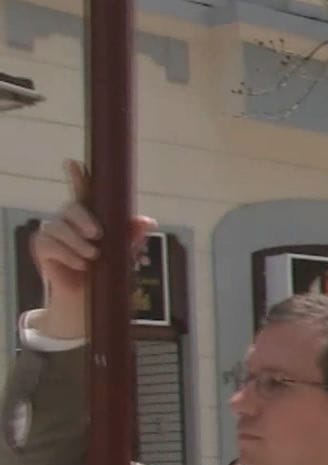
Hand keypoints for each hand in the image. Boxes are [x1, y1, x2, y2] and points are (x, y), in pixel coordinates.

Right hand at [29, 161, 157, 339]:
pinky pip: (50, 244)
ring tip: (92, 257)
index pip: (83, 192)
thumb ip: (132, 236)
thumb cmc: (106, 273)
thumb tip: (149, 221)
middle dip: (84, 219)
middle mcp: (69, 220)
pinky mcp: (42, 247)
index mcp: (90, 217)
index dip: (77, 176)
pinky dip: (68, 254)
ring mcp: (53, 232)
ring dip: (78, 243)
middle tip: (97, 235)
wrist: (89, 302)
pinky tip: (80, 265)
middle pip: (72, 207)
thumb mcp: (123, 255)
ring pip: (60, 226)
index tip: (73, 163)